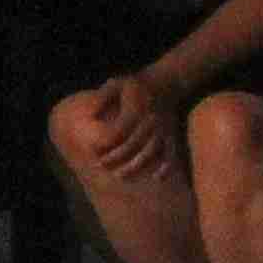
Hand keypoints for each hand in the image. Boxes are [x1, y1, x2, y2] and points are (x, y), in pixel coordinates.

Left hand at [73, 67, 178, 181]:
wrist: (164, 84)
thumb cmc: (134, 86)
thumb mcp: (116, 84)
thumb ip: (102, 98)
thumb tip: (90, 115)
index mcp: (136, 109)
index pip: (120, 130)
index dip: (107, 142)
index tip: (93, 151)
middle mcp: (150, 121)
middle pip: (134, 144)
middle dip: (117, 157)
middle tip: (101, 166)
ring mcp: (163, 129)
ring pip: (152, 152)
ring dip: (137, 166)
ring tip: (121, 177)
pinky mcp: (171, 135)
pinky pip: (171, 153)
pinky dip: (166, 166)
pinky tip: (157, 178)